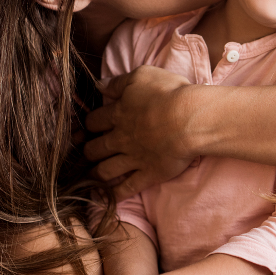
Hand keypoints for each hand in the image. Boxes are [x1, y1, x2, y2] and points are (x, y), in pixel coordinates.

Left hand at [84, 66, 198, 199]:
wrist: (189, 119)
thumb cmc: (169, 93)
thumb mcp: (142, 75)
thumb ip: (118, 82)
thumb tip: (98, 85)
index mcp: (118, 114)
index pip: (93, 121)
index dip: (89, 124)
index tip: (89, 127)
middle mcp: (121, 138)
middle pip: (95, 148)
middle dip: (88, 151)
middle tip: (86, 153)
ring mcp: (134, 158)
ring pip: (105, 170)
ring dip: (96, 174)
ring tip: (92, 176)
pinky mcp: (149, 174)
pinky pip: (127, 188)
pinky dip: (115, 195)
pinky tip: (108, 198)